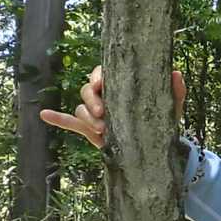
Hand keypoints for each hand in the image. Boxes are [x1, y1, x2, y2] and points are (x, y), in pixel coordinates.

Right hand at [40, 66, 186, 148]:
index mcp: (120, 84)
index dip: (98, 77)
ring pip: (81, 108)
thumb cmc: (161, 120)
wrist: (153, 147)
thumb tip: (175, 73)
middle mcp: (104, 95)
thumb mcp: (170, 107)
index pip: (103, 73)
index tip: (102, 85)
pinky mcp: (89, 128)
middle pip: (87, 89)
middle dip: (91, 100)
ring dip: (87, 118)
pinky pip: (70, 121)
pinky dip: (57, 118)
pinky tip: (44, 114)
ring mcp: (95, 112)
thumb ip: (175, 91)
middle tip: (103, 113)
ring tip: (102, 130)